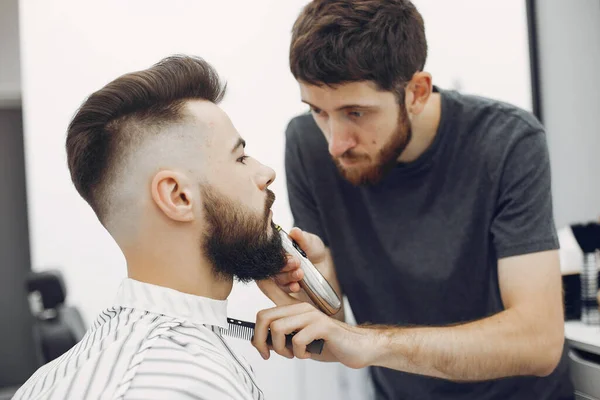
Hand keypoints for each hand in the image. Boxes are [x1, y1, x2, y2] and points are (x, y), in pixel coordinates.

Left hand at [253, 279, 376, 368]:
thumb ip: (281, 339)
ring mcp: (312, 316)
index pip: (264, 313)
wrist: (357, 347)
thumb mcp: (299, 342)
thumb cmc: (329, 343)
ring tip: (293, 354)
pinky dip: (299, 353)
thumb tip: (259, 341)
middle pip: (265, 317)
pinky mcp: (323, 326)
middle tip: (270, 354)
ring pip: (278, 327)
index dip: (255, 331)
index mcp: (294, 310)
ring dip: (281, 347)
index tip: (260, 347)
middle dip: (261, 340)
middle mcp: (301, 309)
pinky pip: (298, 339)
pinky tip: (308, 354)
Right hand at [272, 227, 329, 294]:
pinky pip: (284, 289)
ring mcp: (280, 274)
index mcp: (278, 248)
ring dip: (288, 277)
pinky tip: (296, 286)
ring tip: (300, 273)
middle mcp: (276, 261)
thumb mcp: (309, 241)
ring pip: (278, 278)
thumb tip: (295, 231)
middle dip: (285, 266)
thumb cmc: (312, 248)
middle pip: (274, 266)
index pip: (272, 252)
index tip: (291, 256)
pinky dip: (289, 288)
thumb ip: (301, 237)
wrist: (323, 263)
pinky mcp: (286, 285)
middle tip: (297, 263)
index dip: (281, 255)